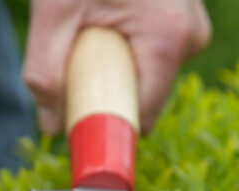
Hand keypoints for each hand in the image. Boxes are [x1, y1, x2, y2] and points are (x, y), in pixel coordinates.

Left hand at [23, 0, 209, 134]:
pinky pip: (152, 55)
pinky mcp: (184, 20)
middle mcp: (191, 36)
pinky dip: (123, 50)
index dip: (107, 127)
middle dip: (105, 90)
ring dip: (113, 67)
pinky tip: (105, 21)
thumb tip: (50, 126)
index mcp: (169, 38)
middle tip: (74, 57)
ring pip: (147, 75)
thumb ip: (46, 74)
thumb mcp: (54, 12)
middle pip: (144, 96)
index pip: (143, 115)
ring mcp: (193, 27)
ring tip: (89, 28)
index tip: (77, 129)